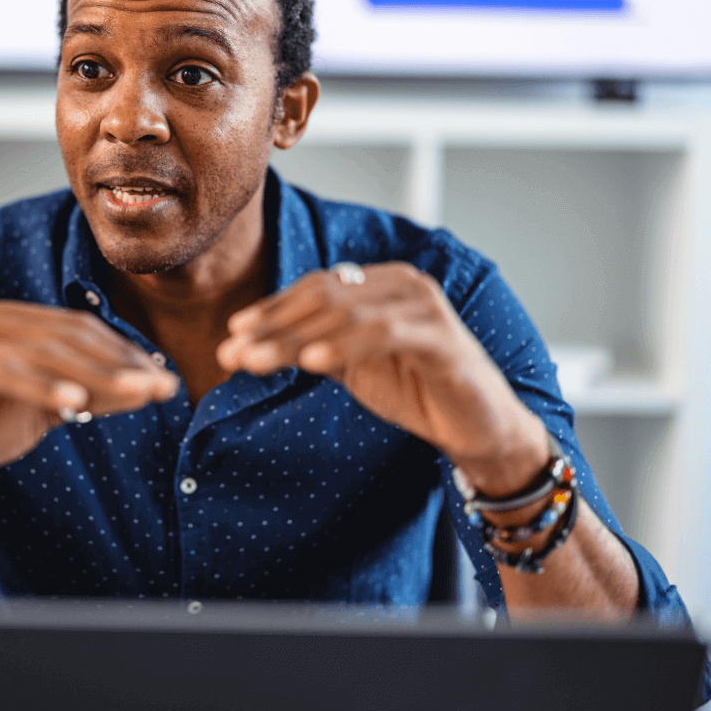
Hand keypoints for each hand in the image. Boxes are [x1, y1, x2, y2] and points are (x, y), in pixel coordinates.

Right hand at [0, 301, 179, 499]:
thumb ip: (90, 394)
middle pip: (70, 337)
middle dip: (121, 363)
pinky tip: (76, 403)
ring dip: (96, 374)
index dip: (126, 353)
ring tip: (136, 393)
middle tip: (162, 386)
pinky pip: (7, 375)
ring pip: (46, 353)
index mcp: (16, 321)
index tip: (164, 378)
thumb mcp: (46, 409)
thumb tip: (148, 387)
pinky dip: (43, 387)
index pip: (82, 330)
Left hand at [216, 262, 546, 493]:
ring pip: (346, 313)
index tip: (233, 334)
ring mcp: (424, 306)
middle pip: (324, 297)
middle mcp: (402, 284)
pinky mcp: (440, 337)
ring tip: (256, 360)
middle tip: (233, 352)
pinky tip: (311, 362)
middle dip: (274, 326)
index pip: (315, 289)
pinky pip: (383, 333)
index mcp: (379, 284)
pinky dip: (343, 345)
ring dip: (295, 338)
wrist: (478, 426)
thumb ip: (310, 347)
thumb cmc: (416, 390)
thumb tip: (246, 345)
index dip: (272, 310)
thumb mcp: (351, 364)